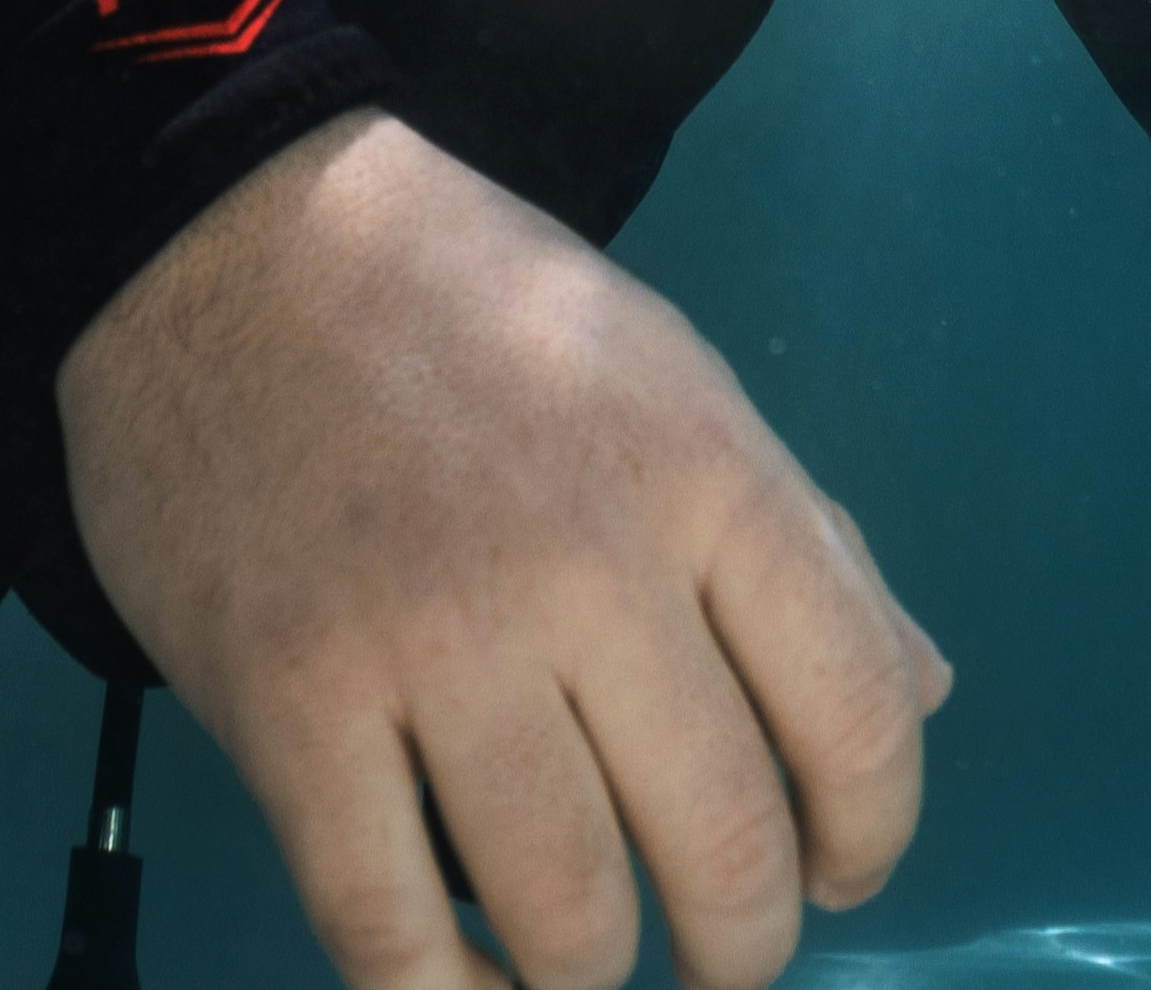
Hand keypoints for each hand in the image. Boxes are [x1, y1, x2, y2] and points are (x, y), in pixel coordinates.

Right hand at [59, 110, 952, 989]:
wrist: (224, 236)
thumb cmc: (466, 308)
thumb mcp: (670, 376)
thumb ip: (805, 538)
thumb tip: (926, 690)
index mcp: (704, 473)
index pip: (859, 717)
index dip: (870, 835)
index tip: (836, 873)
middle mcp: (586, 566)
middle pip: (723, 846)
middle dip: (741, 944)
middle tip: (717, 949)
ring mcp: (431, 643)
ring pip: (570, 916)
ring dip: (595, 976)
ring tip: (588, 958)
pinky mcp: (290, 706)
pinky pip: (389, 934)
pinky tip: (473, 985)